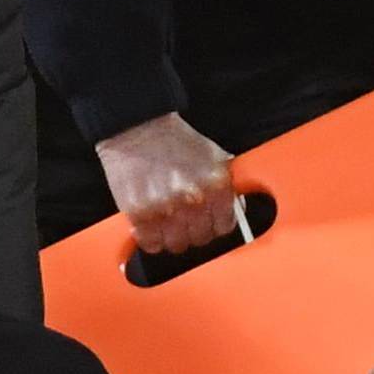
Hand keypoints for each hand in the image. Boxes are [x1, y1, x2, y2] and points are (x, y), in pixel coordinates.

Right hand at [94, 112, 236, 255]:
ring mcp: (165, 209)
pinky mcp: (139, 214)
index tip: (207, 222)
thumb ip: (227, 187)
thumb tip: (235, 212)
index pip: (224, 227)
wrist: (138, 128)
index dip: (214, 224)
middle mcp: (193, 199)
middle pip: (200, 239)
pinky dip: (150, 239)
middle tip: (184, 219)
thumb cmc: (174, 142)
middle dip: (193, 230)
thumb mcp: (214, 158)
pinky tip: (150, 225)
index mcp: (216, 185)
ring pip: (176, 245)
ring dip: (172, 237)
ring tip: (166, 221)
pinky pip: (150, 244)